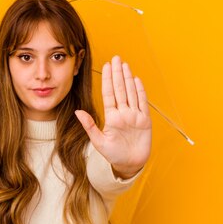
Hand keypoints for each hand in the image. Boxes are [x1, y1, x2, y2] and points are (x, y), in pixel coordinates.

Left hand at [75, 55, 151, 177]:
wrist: (129, 165)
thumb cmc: (112, 155)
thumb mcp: (98, 141)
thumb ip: (89, 126)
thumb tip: (77, 112)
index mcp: (111, 116)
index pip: (109, 93)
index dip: (108, 79)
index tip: (106, 66)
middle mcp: (123, 113)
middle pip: (120, 89)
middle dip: (118, 73)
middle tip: (116, 58)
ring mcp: (134, 116)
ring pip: (131, 92)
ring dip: (128, 78)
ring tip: (125, 65)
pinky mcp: (144, 121)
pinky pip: (142, 103)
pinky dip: (140, 91)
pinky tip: (137, 80)